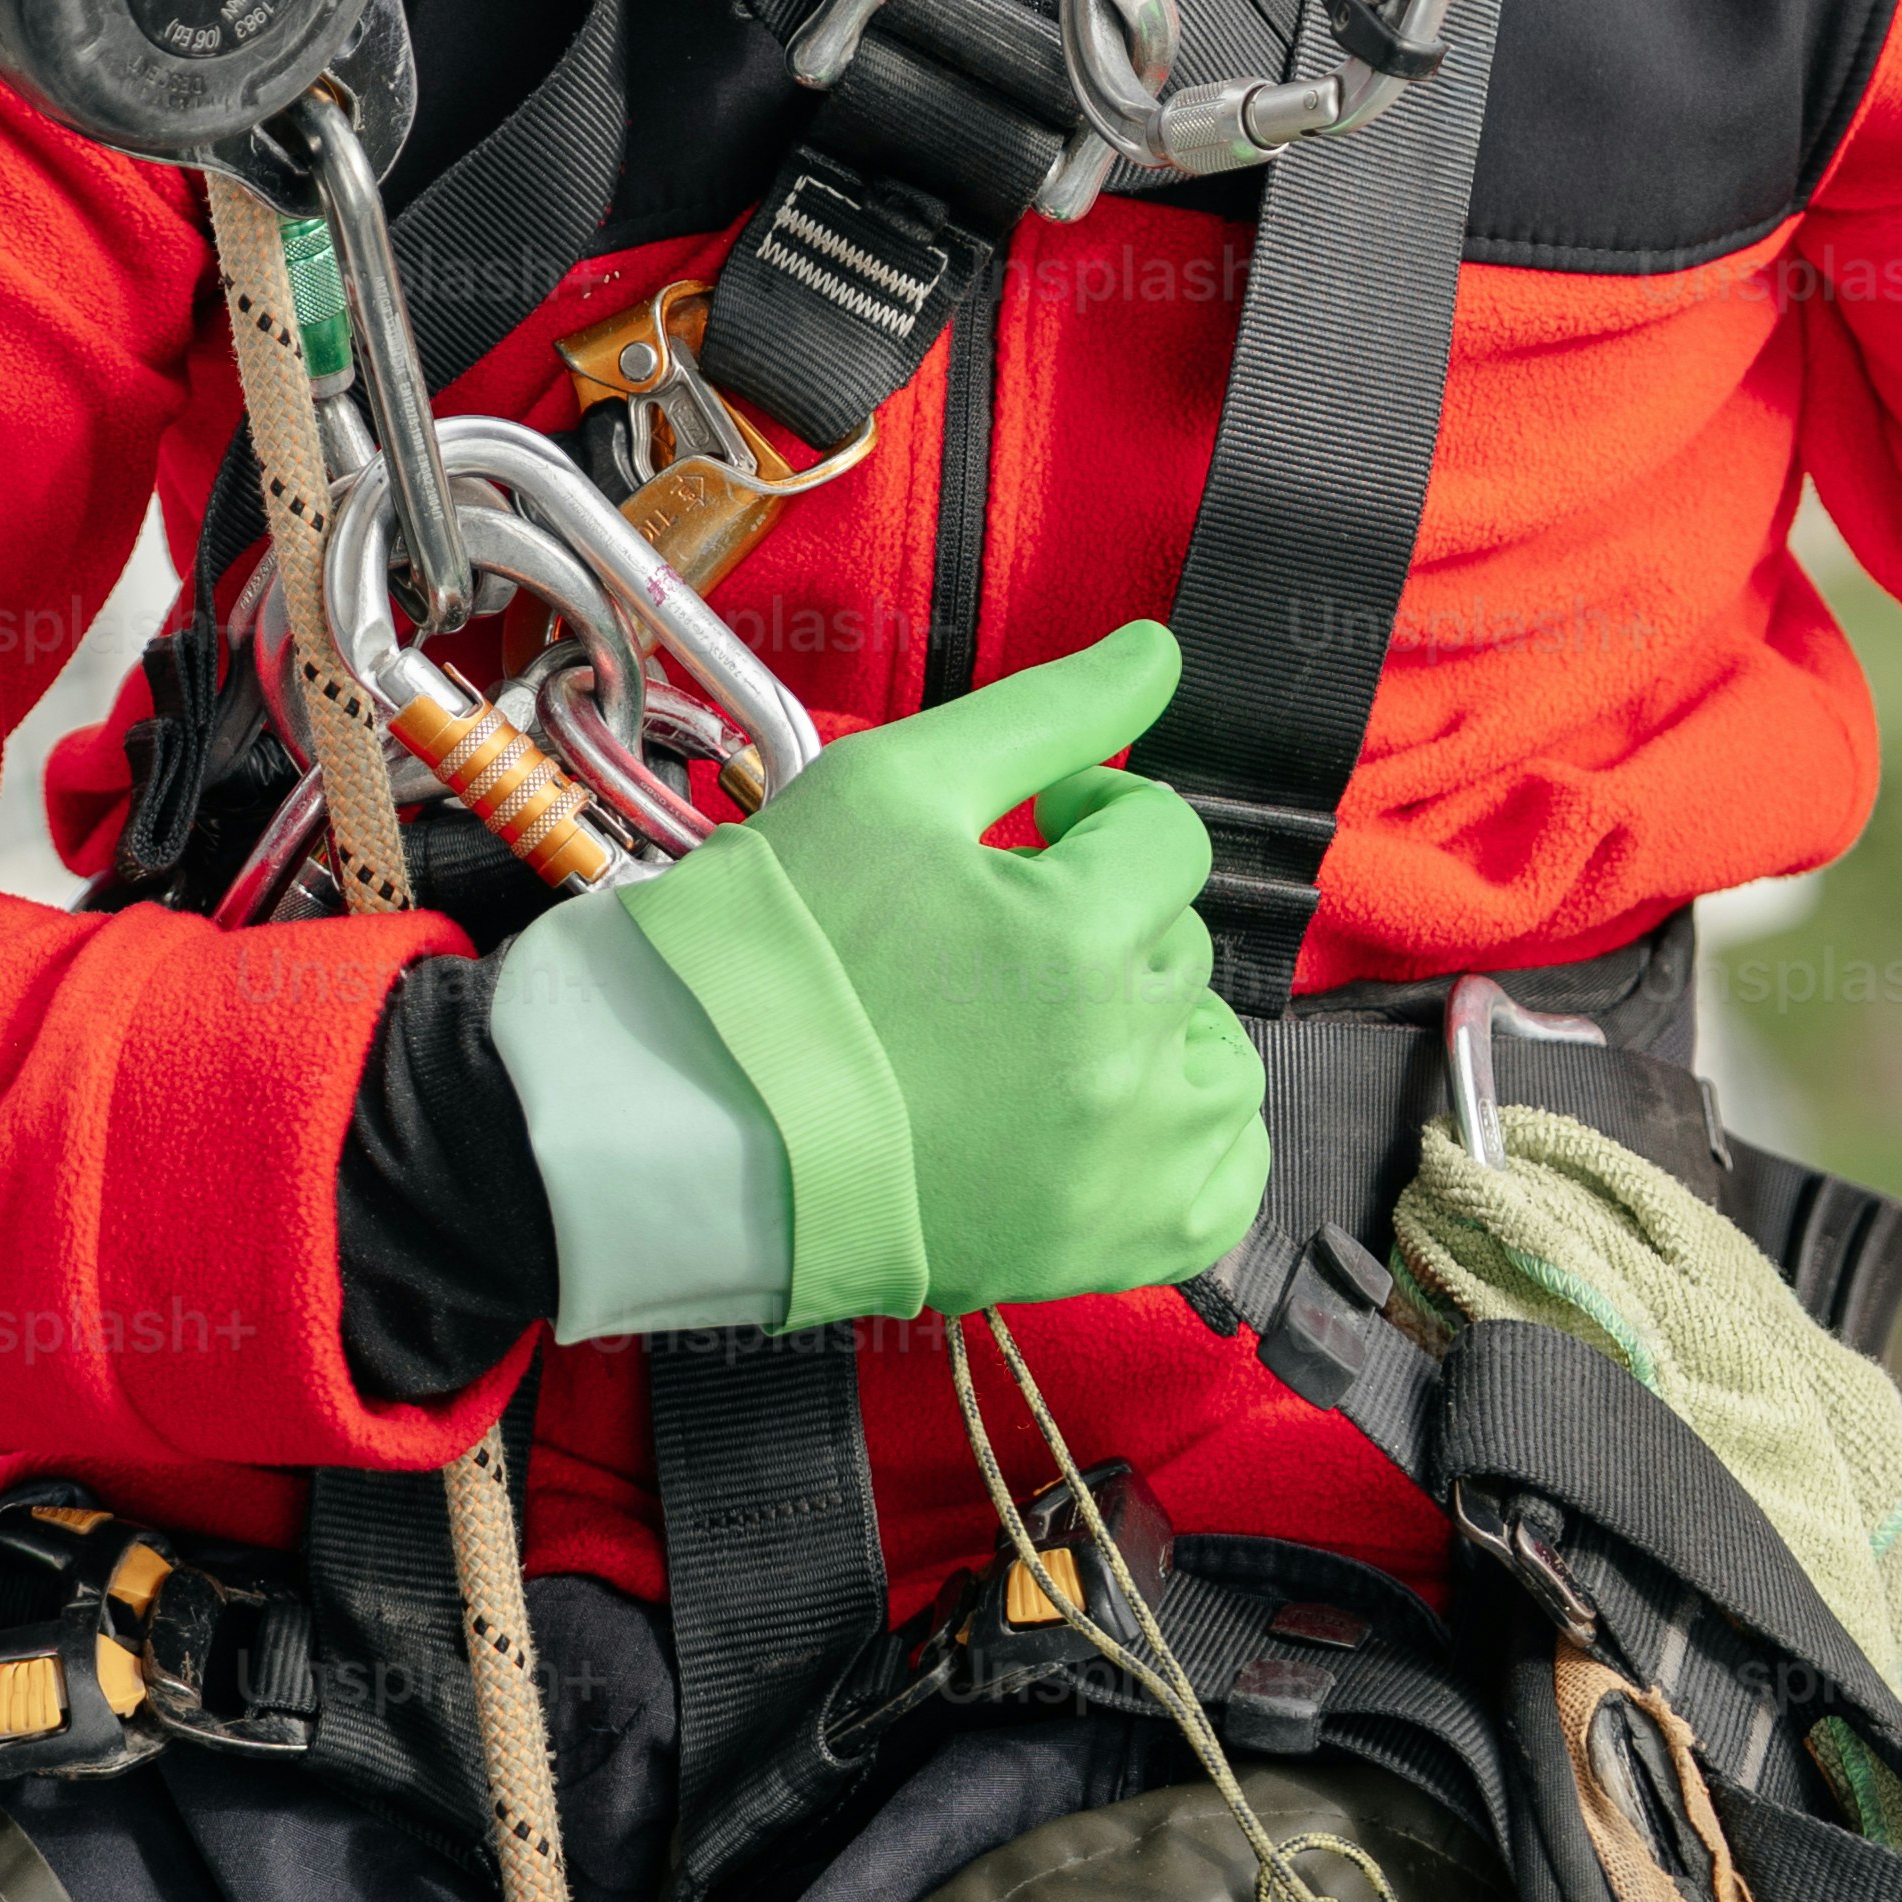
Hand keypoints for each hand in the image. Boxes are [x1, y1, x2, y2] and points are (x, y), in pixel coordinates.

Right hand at [613, 620, 1271, 1318]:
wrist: (682, 1123)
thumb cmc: (775, 949)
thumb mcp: (894, 783)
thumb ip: (1051, 711)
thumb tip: (1160, 651)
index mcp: (1076, 937)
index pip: (1164, 837)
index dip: (1096, 812)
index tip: (1032, 827)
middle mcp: (1117, 1063)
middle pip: (1176, 943)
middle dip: (1104, 917)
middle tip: (997, 931)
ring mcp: (1113, 1173)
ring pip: (1211, 1059)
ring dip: (1154, 1022)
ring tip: (1050, 1017)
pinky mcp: (1093, 1251)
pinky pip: (1219, 1190)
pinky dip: (1195, 1141)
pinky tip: (1121, 1106)